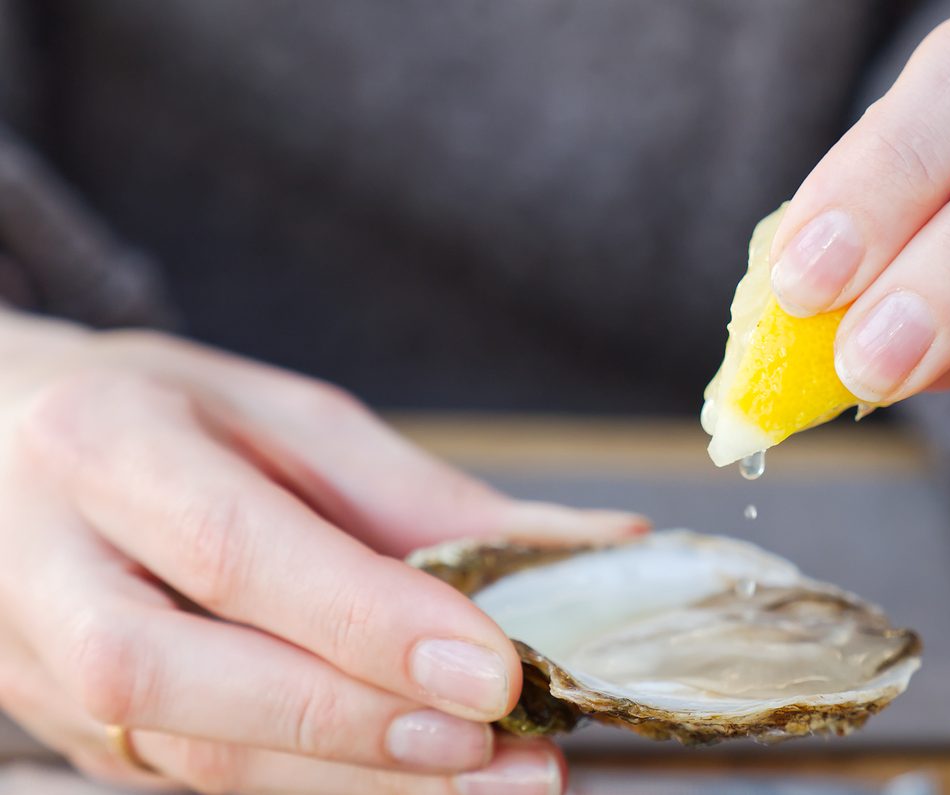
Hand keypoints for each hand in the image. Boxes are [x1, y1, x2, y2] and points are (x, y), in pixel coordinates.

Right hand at [0, 312, 646, 793]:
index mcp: (104, 446)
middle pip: (182, 676)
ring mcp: (39, 665)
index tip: (492, 668)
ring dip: (351, 784)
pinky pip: (194, 780)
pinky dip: (317, 791)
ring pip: (185, 755)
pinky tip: (416, 788)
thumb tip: (590, 550)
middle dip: (352, 726)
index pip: (235, 549)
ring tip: (490, 782)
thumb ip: (426, 497)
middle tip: (496, 744)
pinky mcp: (72, 732)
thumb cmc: (162, 416)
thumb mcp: (288, 418)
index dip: (367, 622)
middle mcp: (47, 565)